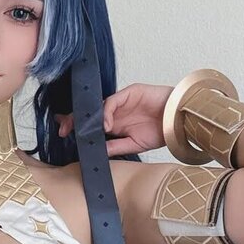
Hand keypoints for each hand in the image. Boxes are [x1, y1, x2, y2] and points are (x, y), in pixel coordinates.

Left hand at [55, 82, 173, 155]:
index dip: (77, 126)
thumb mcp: (133, 145)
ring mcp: (122, 101)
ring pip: (98, 106)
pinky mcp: (130, 92)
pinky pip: (112, 101)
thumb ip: (114, 147)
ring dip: (87, 117)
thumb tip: (95, 152)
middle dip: (74, 119)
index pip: (92, 124)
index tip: (63, 133)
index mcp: (116, 124)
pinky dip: (106, 113)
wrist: (180, 122)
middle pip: (90, 113)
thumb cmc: (161, 132)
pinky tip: (106, 125)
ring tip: (81, 129)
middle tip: (63, 128)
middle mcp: (116, 112)